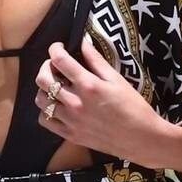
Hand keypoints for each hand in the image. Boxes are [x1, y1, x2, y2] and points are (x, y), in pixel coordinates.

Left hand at [34, 34, 170, 164]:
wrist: (141, 138)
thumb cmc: (133, 107)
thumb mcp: (117, 79)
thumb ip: (96, 60)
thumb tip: (82, 43)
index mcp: (89, 85)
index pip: (60, 60)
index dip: (55, 49)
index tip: (58, 47)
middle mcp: (75, 102)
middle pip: (43, 79)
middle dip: (46, 67)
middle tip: (56, 66)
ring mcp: (71, 120)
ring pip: (40, 100)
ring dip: (44, 89)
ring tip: (56, 87)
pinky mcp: (70, 135)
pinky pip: (45, 121)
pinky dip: (46, 111)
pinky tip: (57, 106)